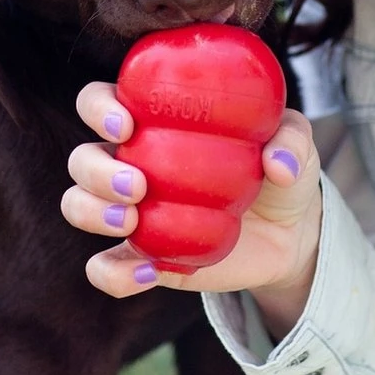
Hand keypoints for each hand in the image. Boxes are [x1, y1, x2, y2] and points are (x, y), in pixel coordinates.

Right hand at [63, 81, 322, 329]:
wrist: (291, 234)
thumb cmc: (282, 167)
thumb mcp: (295, 142)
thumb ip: (290, 139)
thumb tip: (276, 164)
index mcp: (155, 121)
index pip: (99, 101)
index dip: (99, 107)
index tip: (127, 124)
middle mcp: (131, 161)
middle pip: (82, 158)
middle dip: (95, 170)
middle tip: (137, 184)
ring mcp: (133, 212)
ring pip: (79, 205)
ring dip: (92, 212)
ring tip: (133, 220)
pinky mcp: (143, 258)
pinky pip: (106, 269)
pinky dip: (114, 273)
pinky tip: (149, 272)